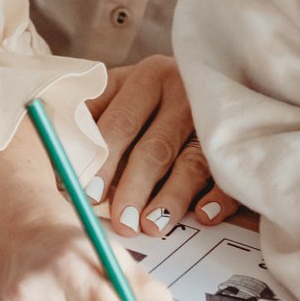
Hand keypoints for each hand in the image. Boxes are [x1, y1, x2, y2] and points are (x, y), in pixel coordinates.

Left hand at [92, 55, 236, 234]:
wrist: (221, 74)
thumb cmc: (149, 101)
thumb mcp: (120, 97)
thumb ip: (92, 125)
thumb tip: (61, 172)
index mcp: (147, 78)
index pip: (119, 122)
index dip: (102, 160)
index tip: (88, 193)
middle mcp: (182, 92)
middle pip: (154, 146)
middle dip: (135, 187)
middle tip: (122, 222)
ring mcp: (214, 117)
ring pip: (190, 162)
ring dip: (171, 198)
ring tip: (152, 226)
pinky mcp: (238, 141)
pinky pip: (229, 173)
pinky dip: (218, 196)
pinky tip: (203, 215)